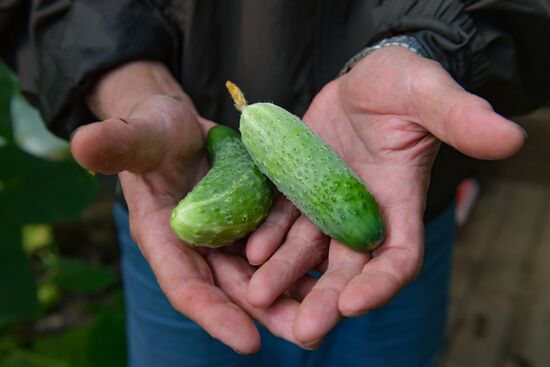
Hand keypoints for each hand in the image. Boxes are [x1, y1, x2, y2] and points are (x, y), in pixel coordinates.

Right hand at [70, 61, 304, 353]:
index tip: (247, 341)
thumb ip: (116, 143)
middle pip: (232, 289)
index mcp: (164, 236)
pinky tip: (334, 270)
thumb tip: (82, 143)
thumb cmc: (152, 131)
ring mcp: (229, 235)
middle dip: (267, 315)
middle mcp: (199, 245)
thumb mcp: (137, 135)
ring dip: (294, 296)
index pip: (185, 283)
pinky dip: (303, 260)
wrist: (180, 128)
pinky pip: (279, 245)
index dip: (213, 312)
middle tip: (307, 335)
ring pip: (261, 273)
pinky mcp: (254, 219)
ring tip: (330, 315)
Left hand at [245, 47, 525, 344]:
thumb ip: (460, 116)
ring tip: (258, 295)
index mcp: (399, 198)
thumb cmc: (402, 82)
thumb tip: (509, 137)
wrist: (364, 79)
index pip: (399, 254)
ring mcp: (328, 201)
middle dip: (326, 297)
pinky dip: (268, 235)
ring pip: (307, 247)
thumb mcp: (428, 93)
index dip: (381, 283)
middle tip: (303, 331)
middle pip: (347, 266)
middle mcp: (363, 210)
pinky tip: (250, 250)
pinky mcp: (300, 185)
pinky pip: (283, 218)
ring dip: (285, 273)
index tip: (353, 304)